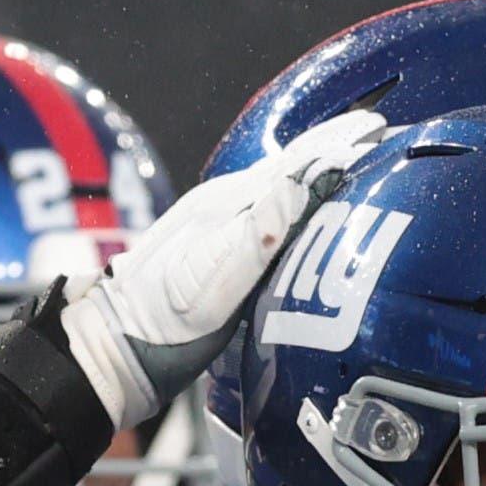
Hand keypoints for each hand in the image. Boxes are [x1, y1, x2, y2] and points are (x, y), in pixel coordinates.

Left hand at [63, 110, 388, 429]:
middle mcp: (220, 210)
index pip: (295, 164)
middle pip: (287, 169)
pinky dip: (295, 204)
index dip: (337, 146)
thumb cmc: (159, 328)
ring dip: (315, 173)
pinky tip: (303, 214)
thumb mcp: (213, 287)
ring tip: (350, 164)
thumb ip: (260, 234)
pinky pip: (265, 216)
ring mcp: (213, 231)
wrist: (108, 356)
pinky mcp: (211, 255)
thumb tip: (310, 180)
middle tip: (375, 135)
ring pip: (275, 189)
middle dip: (332, 149)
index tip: (377, 129)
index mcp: (226, 208)